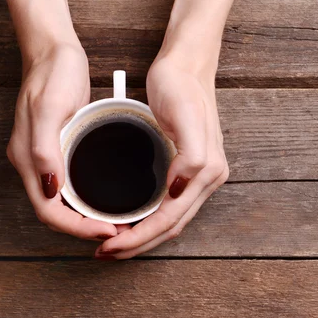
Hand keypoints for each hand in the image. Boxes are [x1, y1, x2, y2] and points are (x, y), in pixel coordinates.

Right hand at [7, 43, 117, 239]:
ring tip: (117, 223)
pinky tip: (109, 199)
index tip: (108, 232)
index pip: (49, 211)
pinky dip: (88, 199)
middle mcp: (35, 164)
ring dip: (88, 217)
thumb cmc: (53, 75)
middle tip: (119, 233)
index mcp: (29, 159)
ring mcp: (48, 157)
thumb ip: (45, 149)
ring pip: (64, 202)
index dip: (77, 228)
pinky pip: (72, 185)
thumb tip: (50, 189)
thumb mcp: (49, 109)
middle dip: (85, 228)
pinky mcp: (61, 148)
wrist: (55, 51)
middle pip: (56, 213)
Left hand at [95, 55, 228, 258]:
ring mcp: (203, 175)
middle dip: (140, 243)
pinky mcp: (192, 168)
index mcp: (208, 170)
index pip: (170, 217)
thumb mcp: (184, 115)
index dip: (141, 236)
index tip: (112, 246)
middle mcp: (209, 177)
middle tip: (108, 253)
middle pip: (173, 226)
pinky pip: (173, 205)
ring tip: (117, 245)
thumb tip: (180, 190)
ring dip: (146, 236)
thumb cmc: (180, 85)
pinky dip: (153, 219)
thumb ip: (192, 157)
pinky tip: (135, 220)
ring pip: (173, 220)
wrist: (187, 64)